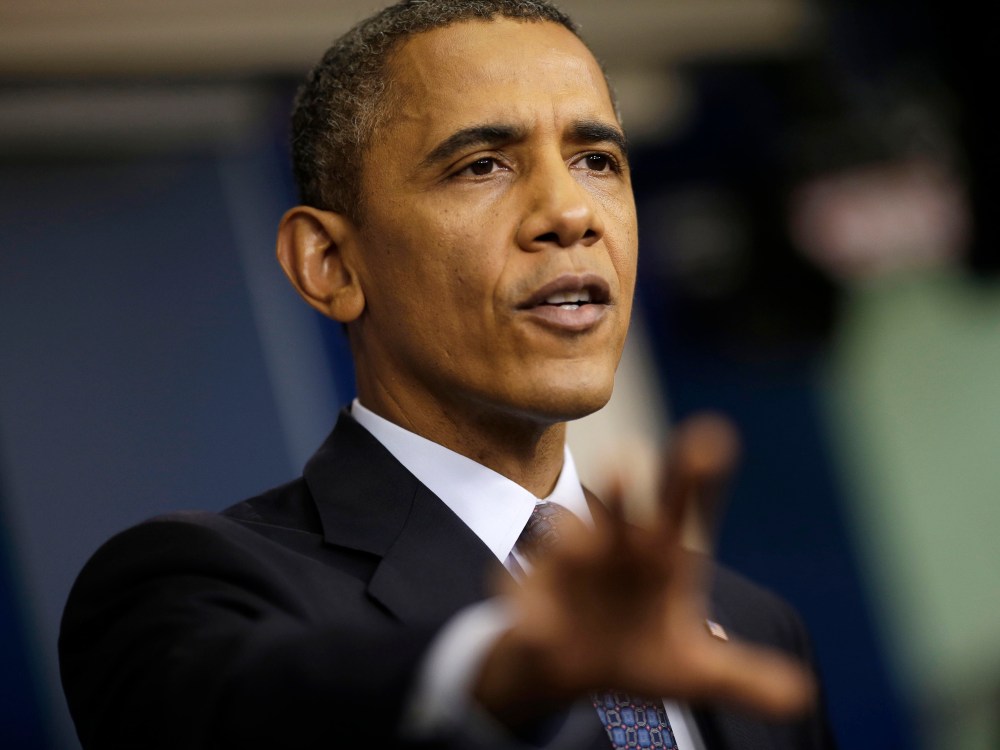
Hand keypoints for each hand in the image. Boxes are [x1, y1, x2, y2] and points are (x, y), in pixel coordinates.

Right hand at [473, 414, 815, 726]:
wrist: (568, 664)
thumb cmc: (637, 649)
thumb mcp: (695, 672)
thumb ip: (743, 676)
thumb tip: (802, 696)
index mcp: (661, 554)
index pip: (682, 507)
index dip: (698, 477)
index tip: (713, 437)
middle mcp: (616, 547)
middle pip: (625, 511)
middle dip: (627, 490)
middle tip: (630, 458)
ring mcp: (571, 568)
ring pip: (572, 543)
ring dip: (576, 538)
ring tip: (585, 538)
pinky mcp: (530, 598)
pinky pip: (526, 601)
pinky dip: (529, 611)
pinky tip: (538, 627)